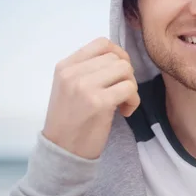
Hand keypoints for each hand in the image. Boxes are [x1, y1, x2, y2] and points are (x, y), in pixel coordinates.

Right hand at [42, 37, 139, 159]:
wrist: (62, 152)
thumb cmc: (70, 121)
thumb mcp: (69, 87)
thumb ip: (88, 70)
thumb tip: (119, 57)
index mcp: (65, 66)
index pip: (101, 43)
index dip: (118, 54)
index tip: (119, 73)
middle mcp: (72, 73)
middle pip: (117, 57)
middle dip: (126, 75)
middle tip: (121, 93)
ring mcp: (84, 86)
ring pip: (125, 70)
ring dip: (131, 87)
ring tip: (122, 102)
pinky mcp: (98, 102)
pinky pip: (129, 89)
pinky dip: (134, 101)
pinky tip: (124, 112)